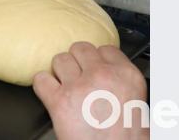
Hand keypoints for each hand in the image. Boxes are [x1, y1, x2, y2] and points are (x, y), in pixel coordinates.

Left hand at [33, 42, 148, 139]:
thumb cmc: (126, 137)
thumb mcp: (137, 102)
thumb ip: (121, 81)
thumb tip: (108, 71)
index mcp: (126, 76)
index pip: (106, 49)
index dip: (97, 59)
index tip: (93, 67)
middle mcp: (102, 76)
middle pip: (80, 48)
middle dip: (77, 61)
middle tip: (77, 75)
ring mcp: (78, 86)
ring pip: (59, 59)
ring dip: (60, 71)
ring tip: (65, 84)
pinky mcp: (58, 101)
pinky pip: (41, 79)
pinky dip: (43, 86)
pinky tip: (49, 93)